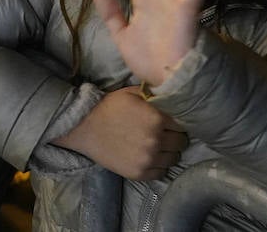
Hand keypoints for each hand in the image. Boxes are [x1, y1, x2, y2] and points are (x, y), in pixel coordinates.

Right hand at [52, 86, 188, 180]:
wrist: (84, 127)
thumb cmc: (108, 107)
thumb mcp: (131, 93)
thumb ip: (154, 96)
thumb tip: (173, 96)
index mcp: (156, 118)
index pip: (182, 124)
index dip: (176, 123)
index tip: (169, 123)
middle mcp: (156, 140)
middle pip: (181, 143)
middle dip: (175, 138)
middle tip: (165, 135)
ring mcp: (148, 159)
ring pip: (174, 159)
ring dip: (168, 152)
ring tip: (156, 147)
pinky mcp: (140, 173)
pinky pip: (162, 173)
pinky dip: (158, 166)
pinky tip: (149, 157)